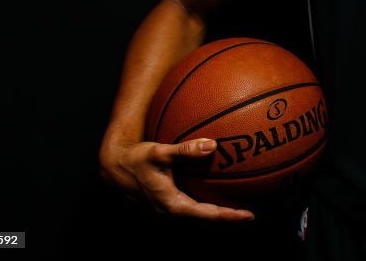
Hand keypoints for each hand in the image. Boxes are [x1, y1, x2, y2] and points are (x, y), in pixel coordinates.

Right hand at [99, 138, 254, 220]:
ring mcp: (168, 210)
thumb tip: (213, 145)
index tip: (248, 215)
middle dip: (227, 218)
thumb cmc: (137, 159)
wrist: (114, 168)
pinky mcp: (167, 204)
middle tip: (251, 213)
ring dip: (218, 212)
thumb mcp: (159, 152)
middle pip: (206, 219)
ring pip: (199, 215)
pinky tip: (218, 191)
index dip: (228, 216)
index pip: (206, 215)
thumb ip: (185, 150)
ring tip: (240, 206)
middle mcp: (171, 212)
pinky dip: (207, 204)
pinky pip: (192, 207)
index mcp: (172, 205)